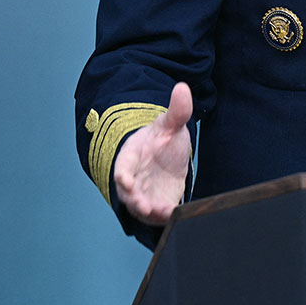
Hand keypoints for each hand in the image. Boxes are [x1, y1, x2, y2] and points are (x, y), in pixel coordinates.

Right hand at [112, 82, 193, 225]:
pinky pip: (158, 215)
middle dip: (134, 200)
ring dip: (149, 213)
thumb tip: (183, 87)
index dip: (123, 175)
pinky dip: (163, 217)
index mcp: (131, 156)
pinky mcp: (158, 204)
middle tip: (143, 207)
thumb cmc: (162, 139)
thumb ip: (177, 111)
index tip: (125, 181)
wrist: (167, 156)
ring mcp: (144, 193)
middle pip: (128, 193)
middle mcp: (134, 178)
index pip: (123, 166)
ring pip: (141, 207)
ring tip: (162, 214)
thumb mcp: (171, 124)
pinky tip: (175, 215)